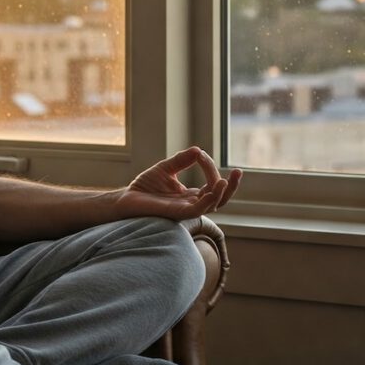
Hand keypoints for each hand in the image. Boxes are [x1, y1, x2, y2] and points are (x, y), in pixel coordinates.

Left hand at [118, 147, 241, 220]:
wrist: (125, 199)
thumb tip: (198, 150)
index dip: (210, 168)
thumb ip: (181, 161)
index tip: (201, 154)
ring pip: (212, 206)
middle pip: (219, 198)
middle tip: (238, 172)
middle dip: (230, 186)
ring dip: (221, 193)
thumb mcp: (165, 169)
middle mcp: (191, 204)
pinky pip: (196, 211)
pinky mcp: (176, 214)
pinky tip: (212, 189)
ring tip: (225, 180)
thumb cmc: (144, 187)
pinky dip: (207, 201)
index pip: (211, 184)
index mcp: (191, 196)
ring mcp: (185, 210)